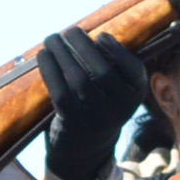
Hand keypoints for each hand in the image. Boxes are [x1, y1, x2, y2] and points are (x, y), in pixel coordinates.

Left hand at [33, 25, 143, 179]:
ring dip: (62, 52)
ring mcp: (96, 115)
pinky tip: (43, 54)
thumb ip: (113, 66)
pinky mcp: (72, 120)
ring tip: (52, 38)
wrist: (84, 148)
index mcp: (136, 95)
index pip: (133, 69)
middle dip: (83, 46)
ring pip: (79, 77)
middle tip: (70, 31)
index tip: (101, 36)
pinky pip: (59, 89)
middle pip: (102, 70)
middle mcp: (120, 107)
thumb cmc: (100, 106)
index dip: (117, 50)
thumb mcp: (117, 90)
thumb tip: (87, 34)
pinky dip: (50, 68)